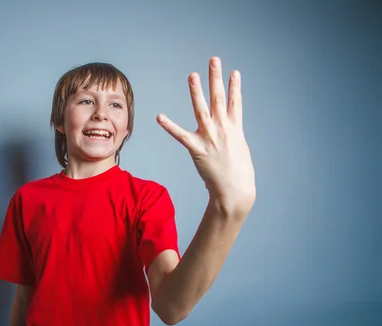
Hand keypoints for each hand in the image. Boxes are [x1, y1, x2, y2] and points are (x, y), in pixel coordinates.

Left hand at [157, 57, 255, 216]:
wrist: (235, 192)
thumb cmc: (239, 176)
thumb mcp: (239, 152)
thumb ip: (231, 140)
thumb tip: (227, 137)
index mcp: (236, 130)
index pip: (236, 103)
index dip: (235, 86)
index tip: (234, 72)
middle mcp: (224, 130)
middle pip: (220, 98)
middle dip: (216, 78)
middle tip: (214, 60)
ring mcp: (211, 138)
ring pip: (202, 109)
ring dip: (197, 91)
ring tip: (193, 75)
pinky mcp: (197, 149)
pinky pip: (180, 135)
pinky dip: (169, 126)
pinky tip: (160, 116)